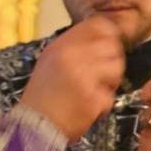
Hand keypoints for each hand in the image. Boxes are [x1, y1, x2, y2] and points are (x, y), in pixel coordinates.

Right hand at [21, 16, 124, 141]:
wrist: (33, 125)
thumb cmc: (43, 94)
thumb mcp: (51, 61)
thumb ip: (73, 48)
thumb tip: (103, 38)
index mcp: (62, 45)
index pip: (98, 26)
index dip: (109, 35)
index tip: (108, 47)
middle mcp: (72, 56)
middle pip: (112, 47)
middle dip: (111, 62)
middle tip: (102, 76)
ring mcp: (84, 77)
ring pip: (116, 69)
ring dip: (110, 83)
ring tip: (95, 92)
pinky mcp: (92, 99)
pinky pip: (111, 96)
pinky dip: (103, 106)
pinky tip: (88, 109)